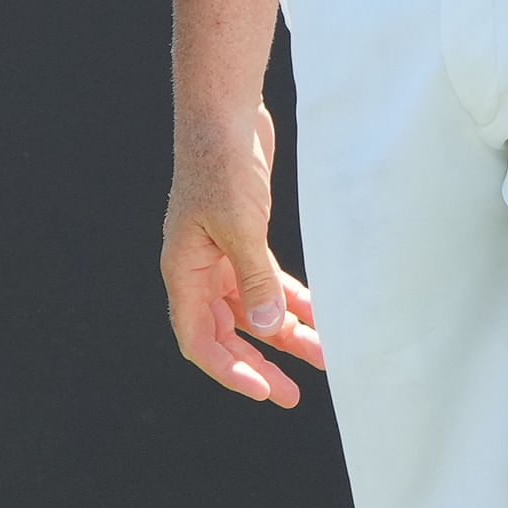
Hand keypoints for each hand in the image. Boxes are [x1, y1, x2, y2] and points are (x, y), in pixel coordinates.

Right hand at [159, 102, 324, 405]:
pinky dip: (290, 298)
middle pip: (227, 333)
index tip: (265, 391)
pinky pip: (266, 281)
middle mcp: (198, 271)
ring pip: (252, 309)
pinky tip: (319, 313)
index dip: (230, 371)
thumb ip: (255, 279)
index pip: (199, 340)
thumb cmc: (223, 165)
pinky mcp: (244, 237)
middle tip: (293, 394)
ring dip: (285, 331)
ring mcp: (221, 255)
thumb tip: (268, 329)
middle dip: (260, 363)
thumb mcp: (241, 226)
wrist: (225, 113)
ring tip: (324, 355)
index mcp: (183, 273)